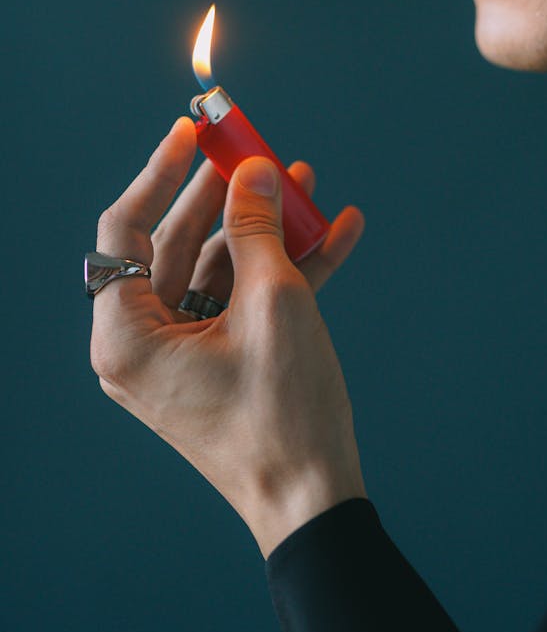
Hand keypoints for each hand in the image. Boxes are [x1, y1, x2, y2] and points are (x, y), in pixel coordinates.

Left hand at [90, 117, 366, 556]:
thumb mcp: (274, 304)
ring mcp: (182, 355)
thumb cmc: (284, 414)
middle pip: (176, 244)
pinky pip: (241, 302)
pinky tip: (334, 233)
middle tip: (258, 153)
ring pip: (216, 269)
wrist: (313, 499)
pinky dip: (283, 269)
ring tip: (308, 186)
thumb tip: (254, 171)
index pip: (126, 229)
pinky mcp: (219, 363)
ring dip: (265, 229)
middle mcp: (143, 344)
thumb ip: (257, 228)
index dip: (160, 172)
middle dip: (227, 196)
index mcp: (128, 334)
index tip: (192, 132)